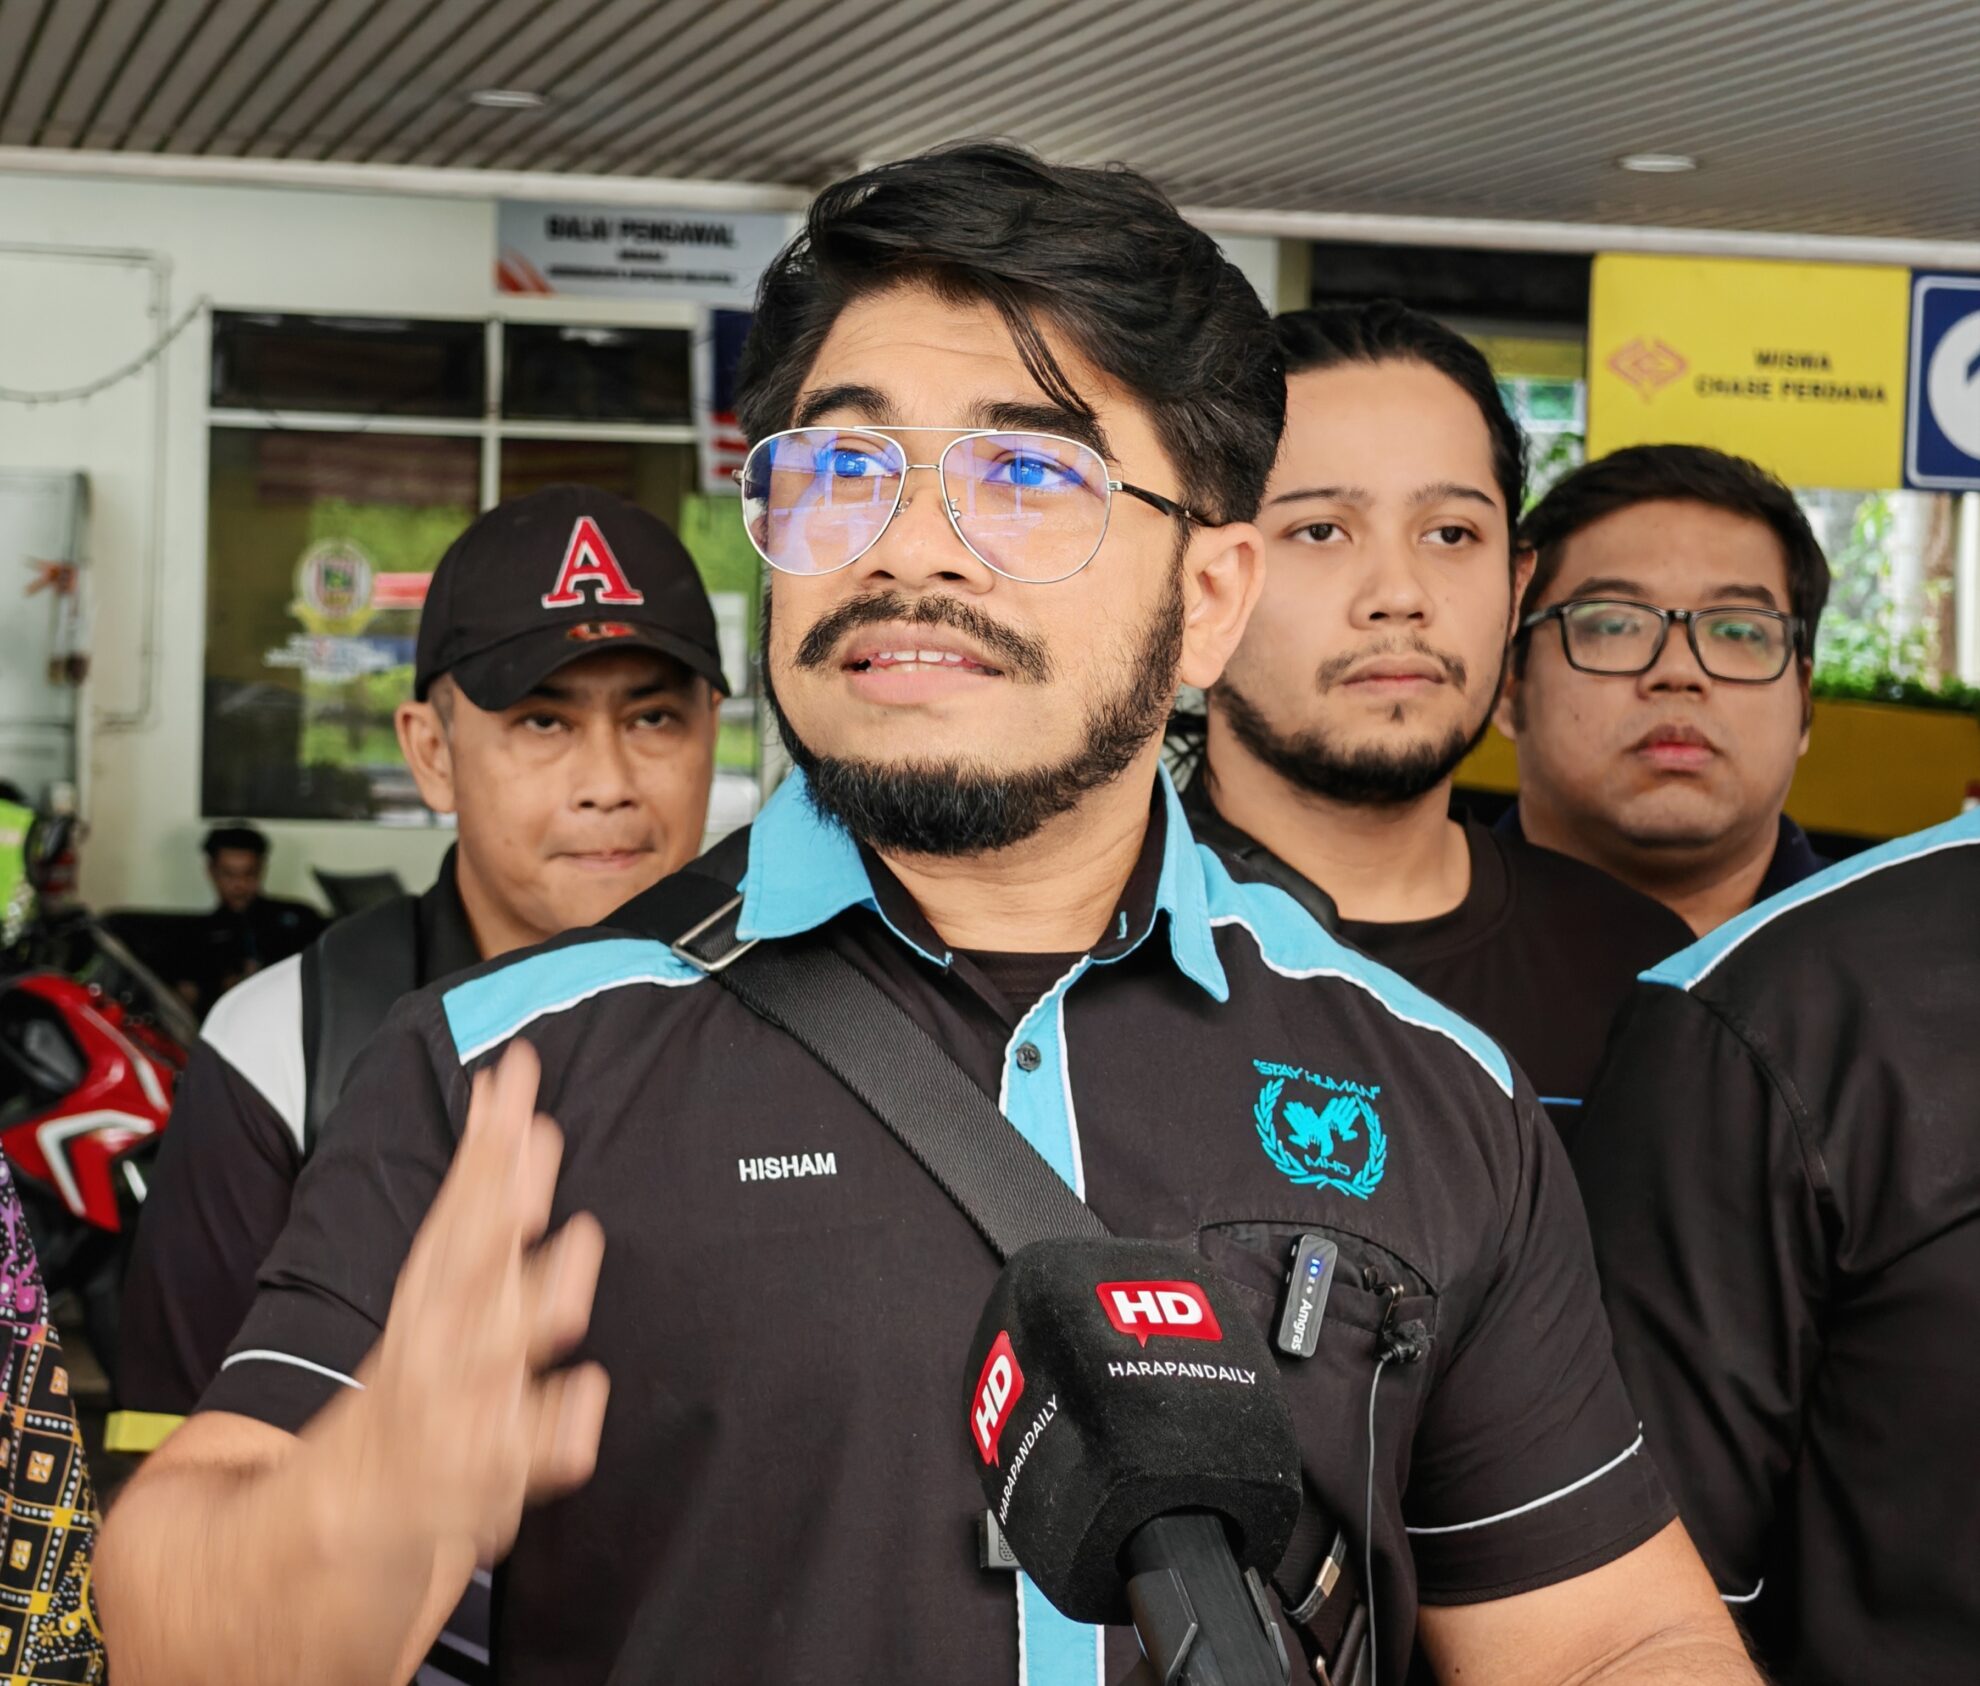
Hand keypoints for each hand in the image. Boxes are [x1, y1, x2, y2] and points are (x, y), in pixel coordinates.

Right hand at [344, 1040, 608, 1563]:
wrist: (321, 1543)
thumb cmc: (412, 1403)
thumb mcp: (441, 1299)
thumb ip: (483, 1206)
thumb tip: (512, 1103)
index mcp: (426, 1308)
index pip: (455, 1211)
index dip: (486, 1144)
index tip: (513, 1075)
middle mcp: (433, 1355)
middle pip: (466, 1266)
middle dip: (497, 1200)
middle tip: (534, 1134)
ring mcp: (448, 1423)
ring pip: (492, 1361)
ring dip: (532, 1303)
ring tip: (578, 1247)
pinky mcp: (471, 1494)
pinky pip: (518, 1467)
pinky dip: (550, 1435)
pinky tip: (587, 1395)